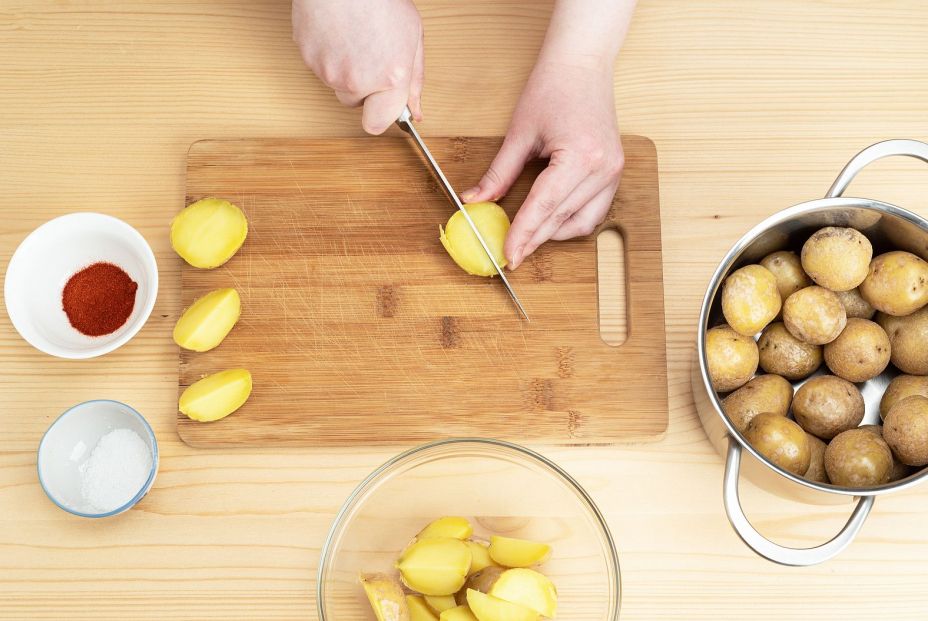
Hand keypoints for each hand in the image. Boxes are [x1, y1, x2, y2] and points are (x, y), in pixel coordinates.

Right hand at [292, 0, 423, 134]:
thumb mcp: (413, 37)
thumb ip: (414, 80)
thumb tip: (415, 110)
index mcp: (390, 78)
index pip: (377, 124)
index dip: (380, 114)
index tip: (383, 104)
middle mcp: (357, 80)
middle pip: (355, 103)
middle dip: (362, 87)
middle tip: (369, 55)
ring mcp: (329, 71)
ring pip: (336, 84)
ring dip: (344, 69)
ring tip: (354, 38)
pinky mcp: (308, 59)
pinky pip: (319, 67)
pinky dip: (327, 55)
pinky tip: (338, 33)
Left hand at [461, 60, 623, 269]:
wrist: (582, 64)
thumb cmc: (552, 88)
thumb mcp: (520, 133)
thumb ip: (499, 173)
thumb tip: (475, 200)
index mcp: (580, 157)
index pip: (545, 207)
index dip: (523, 233)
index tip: (507, 255)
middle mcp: (603, 169)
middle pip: (563, 218)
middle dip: (535, 240)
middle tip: (511, 254)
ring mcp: (613, 172)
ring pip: (583, 222)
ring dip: (555, 234)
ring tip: (528, 239)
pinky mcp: (614, 172)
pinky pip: (595, 211)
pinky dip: (571, 221)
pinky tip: (550, 223)